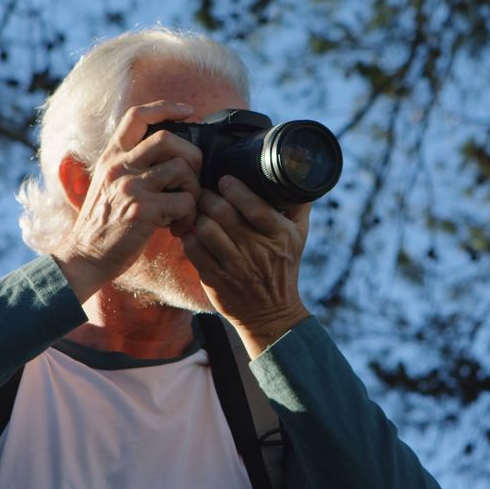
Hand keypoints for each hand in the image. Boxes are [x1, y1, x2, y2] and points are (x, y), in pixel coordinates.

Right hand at [53, 101, 202, 301]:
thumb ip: (133, 166)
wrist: (84, 258)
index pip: (137, 116)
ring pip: (181, 168)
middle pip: (168, 138)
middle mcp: (119, 166)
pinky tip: (177, 227)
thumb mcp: (110, 185)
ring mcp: (130, 186)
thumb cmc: (104, 225)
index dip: (166, 107)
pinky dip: (189, 215)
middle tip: (192, 178)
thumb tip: (171, 155)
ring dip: (193, 189)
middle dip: (191, 155)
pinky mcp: (142, 210)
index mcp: (111, 157)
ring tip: (183, 209)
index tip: (189, 111)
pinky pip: (185, 201)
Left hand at [183, 175, 311, 356]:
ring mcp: (234, 266)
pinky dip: (190, 238)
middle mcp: (257, 250)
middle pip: (223, 213)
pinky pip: (193, 250)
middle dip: (209, 197)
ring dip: (198, 216)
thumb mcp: (299, 237)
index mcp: (279, 236)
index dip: (236, 190)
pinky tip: (194, 234)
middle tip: (206, 193)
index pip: (255, 207)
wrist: (271, 313)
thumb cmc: (284, 268)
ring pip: (205, 229)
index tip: (225, 180)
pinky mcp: (215, 279)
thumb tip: (295, 175)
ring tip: (199, 213)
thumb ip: (299, 205)